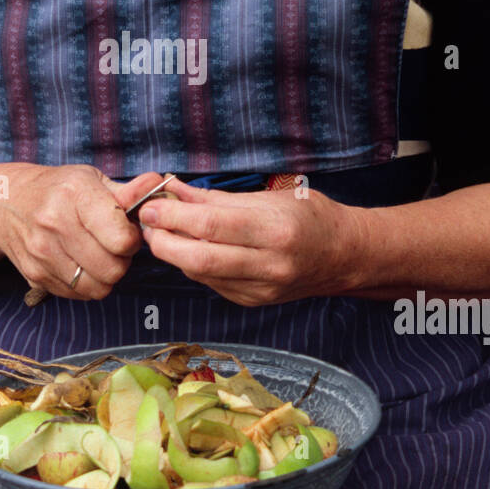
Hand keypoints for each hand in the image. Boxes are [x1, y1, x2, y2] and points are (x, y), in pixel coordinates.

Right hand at [0, 163, 165, 299]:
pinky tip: (80, 263)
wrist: (5, 203)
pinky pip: (78, 295)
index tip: (126, 230)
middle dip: (122, 260)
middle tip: (114, 245)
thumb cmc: (58, 189)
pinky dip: (86, 285)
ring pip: (97, 288)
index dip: (132, 238)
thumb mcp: (91, 180)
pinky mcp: (35, 275)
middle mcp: (55, 224)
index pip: (121, 239)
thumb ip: (128, 191)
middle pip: (113, 269)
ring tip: (98, 255)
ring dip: (105, 276)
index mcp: (75, 195)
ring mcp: (42, 253)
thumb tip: (157, 185)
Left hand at [136, 177, 365, 305]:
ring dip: (173, 254)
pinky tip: (187, 248)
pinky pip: (212, 283)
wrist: (344, 256)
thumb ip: (214, 196)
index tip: (149, 207)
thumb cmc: (310, 216)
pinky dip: (193, 265)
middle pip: (200, 258)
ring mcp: (260, 289)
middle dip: (163, 242)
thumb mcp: (267, 196)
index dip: (173, 216)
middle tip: (146, 224)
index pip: (211, 225)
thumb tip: (171, 187)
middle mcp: (269, 265)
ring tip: (160, 232)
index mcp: (274, 231)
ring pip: (201, 273)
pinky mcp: (253, 301)